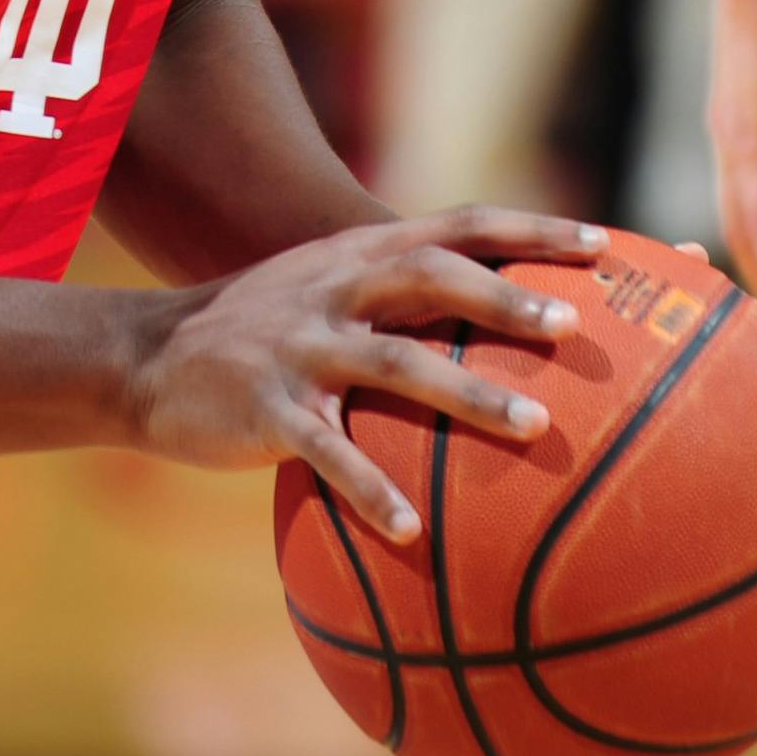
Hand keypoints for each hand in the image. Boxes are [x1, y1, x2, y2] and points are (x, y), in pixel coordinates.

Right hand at [127, 207, 606, 543]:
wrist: (150, 355)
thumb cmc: (269, 331)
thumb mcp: (329, 288)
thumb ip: (405, 297)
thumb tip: (506, 324)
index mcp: (361, 252)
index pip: (460, 224)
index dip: (531, 231)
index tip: (606, 245)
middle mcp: (336, 285)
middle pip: (431, 275)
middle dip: (504, 298)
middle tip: (574, 327)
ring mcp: (300, 343)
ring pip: (394, 363)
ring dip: (467, 395)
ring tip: (536, 428)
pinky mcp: (267, 406)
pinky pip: (326, 450)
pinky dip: (370, 487)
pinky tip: (413, 532)